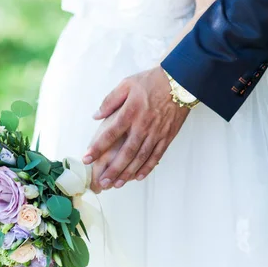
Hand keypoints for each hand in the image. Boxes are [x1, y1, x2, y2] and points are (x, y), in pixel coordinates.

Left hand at [83, 66, 189, 188]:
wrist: (180, 81)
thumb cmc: (152, 81)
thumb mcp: (127, 84)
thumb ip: (110, 100)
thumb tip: (96, 116)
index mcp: (131, 112)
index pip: (110, 134)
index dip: (97, 147)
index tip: (87, 158)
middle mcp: (143, 125)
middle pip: (126, 152)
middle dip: (113, 169)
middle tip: (102, 182)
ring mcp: (156, 133)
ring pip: (140, 158)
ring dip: (128, 173)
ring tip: (116, 184)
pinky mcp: (167, 137)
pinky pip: (156, 156)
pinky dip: (147, 168)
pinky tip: (138, 177)